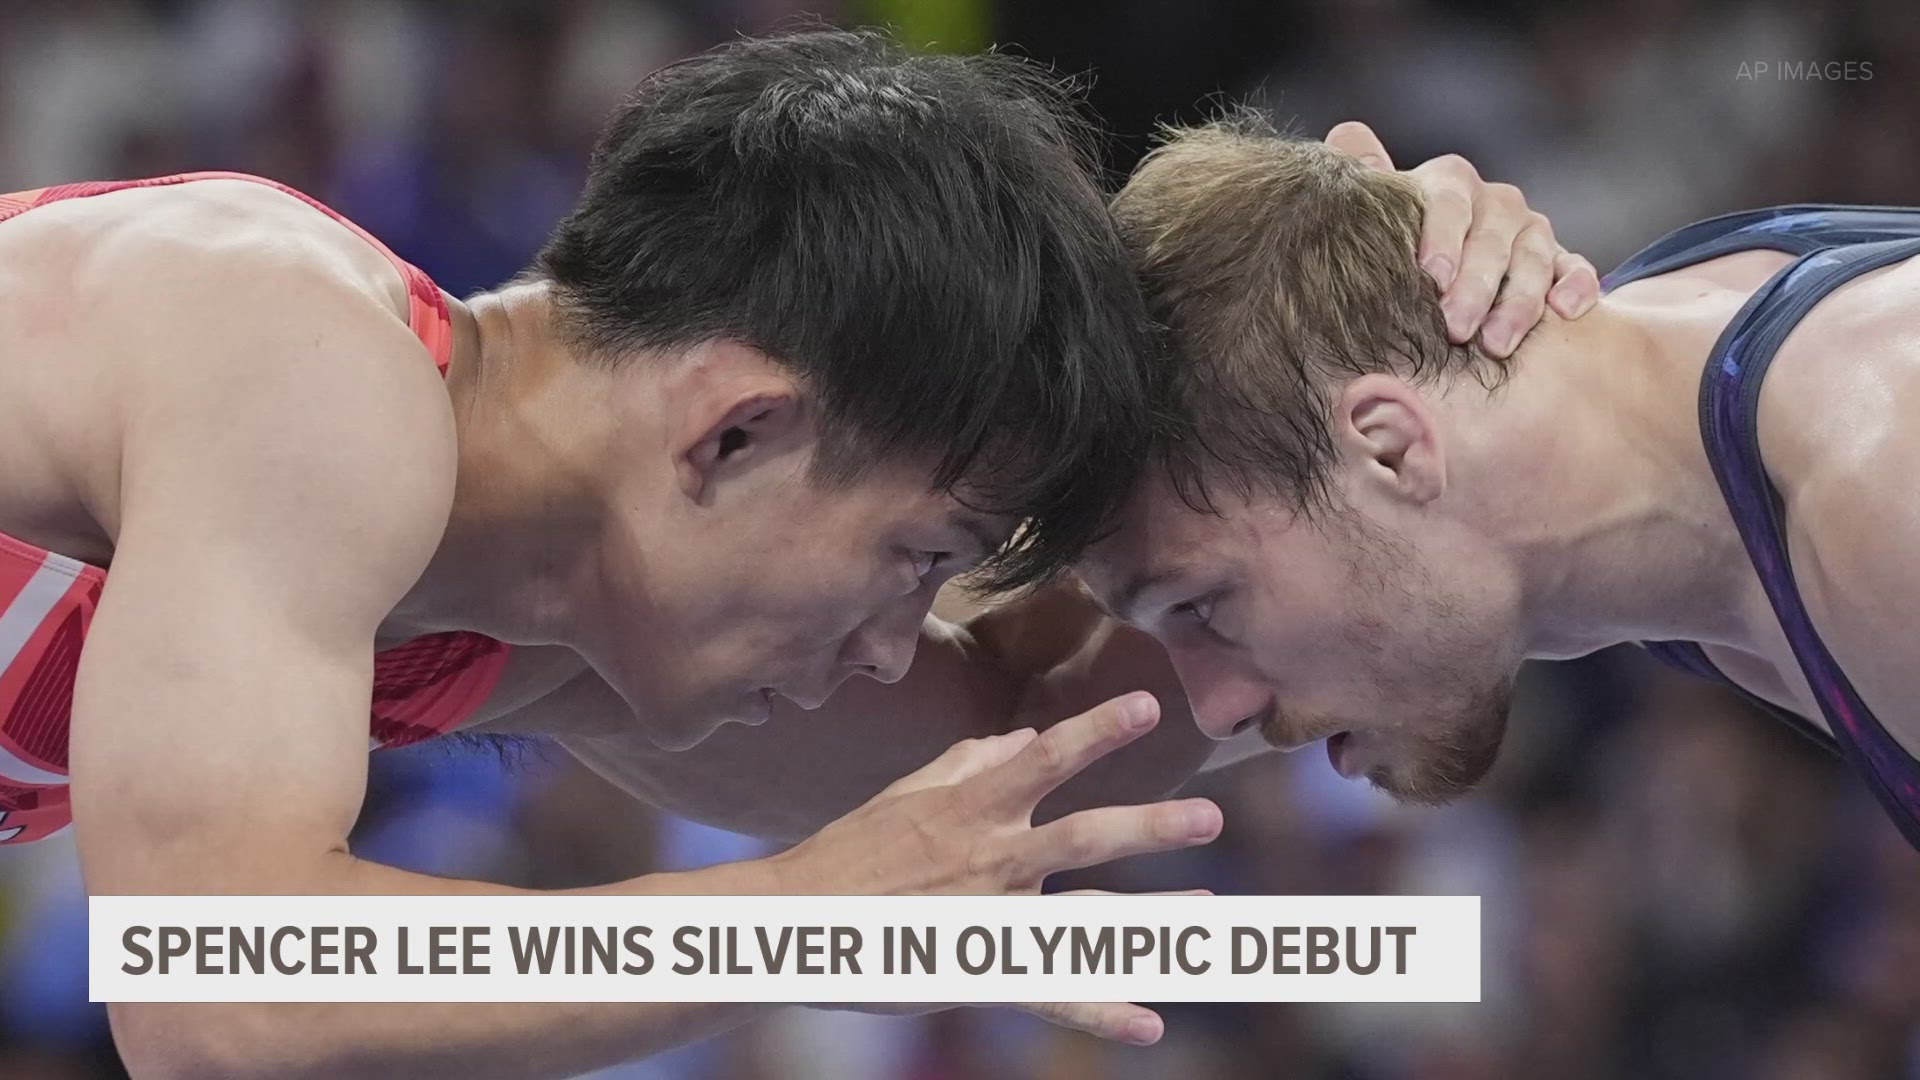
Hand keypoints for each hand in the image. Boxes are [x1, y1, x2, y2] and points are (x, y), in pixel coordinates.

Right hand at [773, 691, 1222, 1043]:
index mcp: (972, 806)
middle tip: (1210, 817)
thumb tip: (1024, 735)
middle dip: (1150, 827)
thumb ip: (970, 762)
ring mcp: (992, 917)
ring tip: (1210, 916)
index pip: (1046, 757)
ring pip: (1085, 916)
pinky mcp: (982, 970)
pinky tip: (1151, 1023)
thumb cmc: (851, 849)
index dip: (1097, 730)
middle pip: (1085, 837)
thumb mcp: (908, 793)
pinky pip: (1052, 993)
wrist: (797, 921)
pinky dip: (1103, 1011)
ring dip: (1153, 917)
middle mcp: (991, 857)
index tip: (1149, 705)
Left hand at [1324, 120, 1599, 358]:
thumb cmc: (1400, 244)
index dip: (1441, 237)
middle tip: (1456, 329)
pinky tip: (1565, 311)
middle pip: (1490, 239)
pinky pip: (1574, 269)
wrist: (1442, 269)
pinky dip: (1574, 287)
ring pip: (1533, 260)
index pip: (1448, 200)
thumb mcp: (1384, 212)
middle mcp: (1494, 202)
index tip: (1430, 277)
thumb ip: (1367, 174)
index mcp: (1449, 184)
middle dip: (1475, 287)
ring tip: (1497, 344)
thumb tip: (1345, 134)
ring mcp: (1530, 231)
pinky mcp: (1559, 261)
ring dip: (1518, 303)